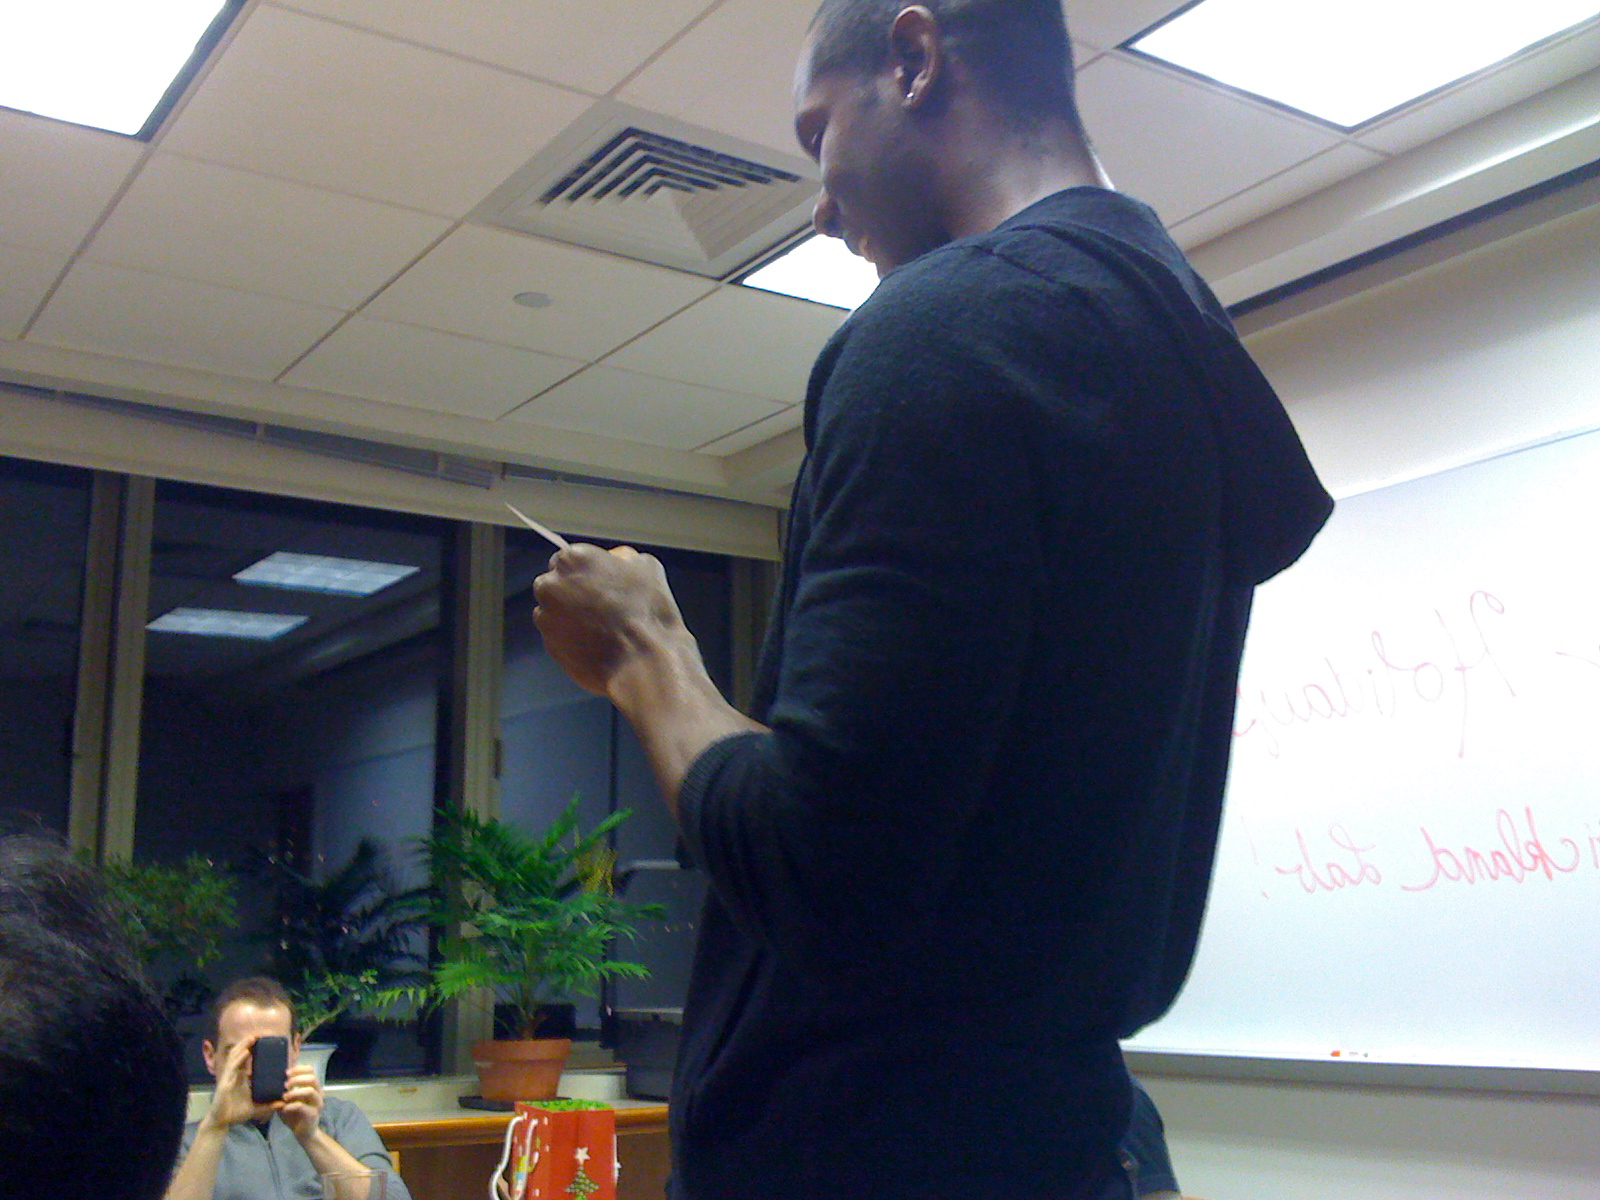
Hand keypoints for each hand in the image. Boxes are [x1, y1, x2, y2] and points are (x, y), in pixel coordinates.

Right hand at [204, 1038, 277, 1130]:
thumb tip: (283, 1103)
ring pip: (234, 1058)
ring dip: (242, 1047)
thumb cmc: (236, 1114)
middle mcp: (234, 1076)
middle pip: (239, 1055)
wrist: (222, 1123)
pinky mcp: (224, 1084)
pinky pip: (232, 1068)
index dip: (251, 1050)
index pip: (245, 1060)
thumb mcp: (255, 1108)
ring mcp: (228, 1078)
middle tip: (258, 1034)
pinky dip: (239, 1059)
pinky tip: (246, 1052)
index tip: (261, 1041)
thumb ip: (268, 1105)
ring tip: (252, 1038)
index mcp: (240, 1079)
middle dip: (246, 1044)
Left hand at [278, 1063, 323, 1143]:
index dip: (299, 1069)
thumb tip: (272, 1079)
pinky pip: (302, 1106)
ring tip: (284, 1096)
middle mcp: (318, 1093)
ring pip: (310, 1091)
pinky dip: (290, 1106)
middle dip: (297, 1079)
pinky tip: (284, 1108)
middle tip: (285, 1085)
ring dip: (295, 1092)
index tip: (286, 1073)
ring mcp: (317, 1103)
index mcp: (313, 1086)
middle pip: (312, 1078)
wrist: (304, 1133)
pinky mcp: (313, 1114)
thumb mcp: (288, 1100)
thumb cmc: (295, 1114)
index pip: (311, 1070)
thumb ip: (284, 1090)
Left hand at [533, 544, 687, 696]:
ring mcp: (547, 618)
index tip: (599, 583)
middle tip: (601, 605)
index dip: (585, 572)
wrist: (643, 661)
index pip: (566, 559)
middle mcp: (551, 586)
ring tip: (602, 627)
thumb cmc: (646, 613)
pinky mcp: (549, 646)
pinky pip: (558, 637)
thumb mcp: (647, 567)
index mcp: (572, 559)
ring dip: (570, 617)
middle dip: (572, 593)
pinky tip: (598, 643)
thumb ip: (623, 558)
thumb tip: (618, 561)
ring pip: (554, 612)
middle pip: (554, 584)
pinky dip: (572, 639)